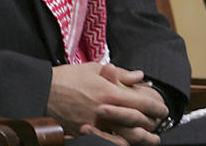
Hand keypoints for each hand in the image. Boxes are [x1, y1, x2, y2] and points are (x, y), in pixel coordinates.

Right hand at [46, 63, 167, 144]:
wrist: (42, 90)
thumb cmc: (66, 77)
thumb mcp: (92, 68)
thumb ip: (119, 72)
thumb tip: (139, 76)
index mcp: (108, 93)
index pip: (142, 104)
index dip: (157, 108)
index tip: (163, 110)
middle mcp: (105, 111)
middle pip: (138, 123)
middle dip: (152, 125)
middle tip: (158, 125)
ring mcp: (95, 125)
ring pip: (126, 137)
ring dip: (141, 139)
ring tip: (150, 139)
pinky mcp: (85, 133)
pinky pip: (108, 142)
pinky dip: (120, 143)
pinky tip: (125, 142)